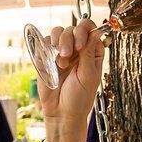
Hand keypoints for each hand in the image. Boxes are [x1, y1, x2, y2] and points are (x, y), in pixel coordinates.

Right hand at [40, 19, 103, 139]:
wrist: (61, 113)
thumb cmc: (79, 98)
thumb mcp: (88, 76)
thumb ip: (89, 52)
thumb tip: (97, 31)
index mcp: (92, 51)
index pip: (89, 29)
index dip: (84, 31)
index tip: (79, 45)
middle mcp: (78, 48)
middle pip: (73, 28)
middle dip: (68, 39)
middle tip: (66, 55)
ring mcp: (62, 51)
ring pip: (58, 32)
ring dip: (58, 44)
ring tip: (60, 63)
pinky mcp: (47, 56)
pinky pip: (44, 42)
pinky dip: (46, 50)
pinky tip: (52, 65)